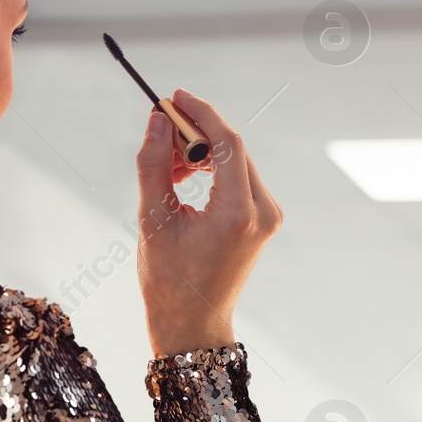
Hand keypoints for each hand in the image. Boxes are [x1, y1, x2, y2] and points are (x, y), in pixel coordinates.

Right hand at [134, 89, 282, 358]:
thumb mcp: (152, 219)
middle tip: (159, 134)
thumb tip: (156, 120)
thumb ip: (153, 164)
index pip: (227, 143)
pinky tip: (182, 181)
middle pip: (232, 149)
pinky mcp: (264, 220)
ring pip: (235, 161)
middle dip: (194, 134)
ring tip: (165, 168)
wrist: (193, 324)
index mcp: (237, 213)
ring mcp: (268, 216)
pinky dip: (211, 171)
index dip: (200, 113)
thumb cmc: (169, 280)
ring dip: (200, 154)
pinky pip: (239, 178)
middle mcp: (263, 212)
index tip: (174, 98)